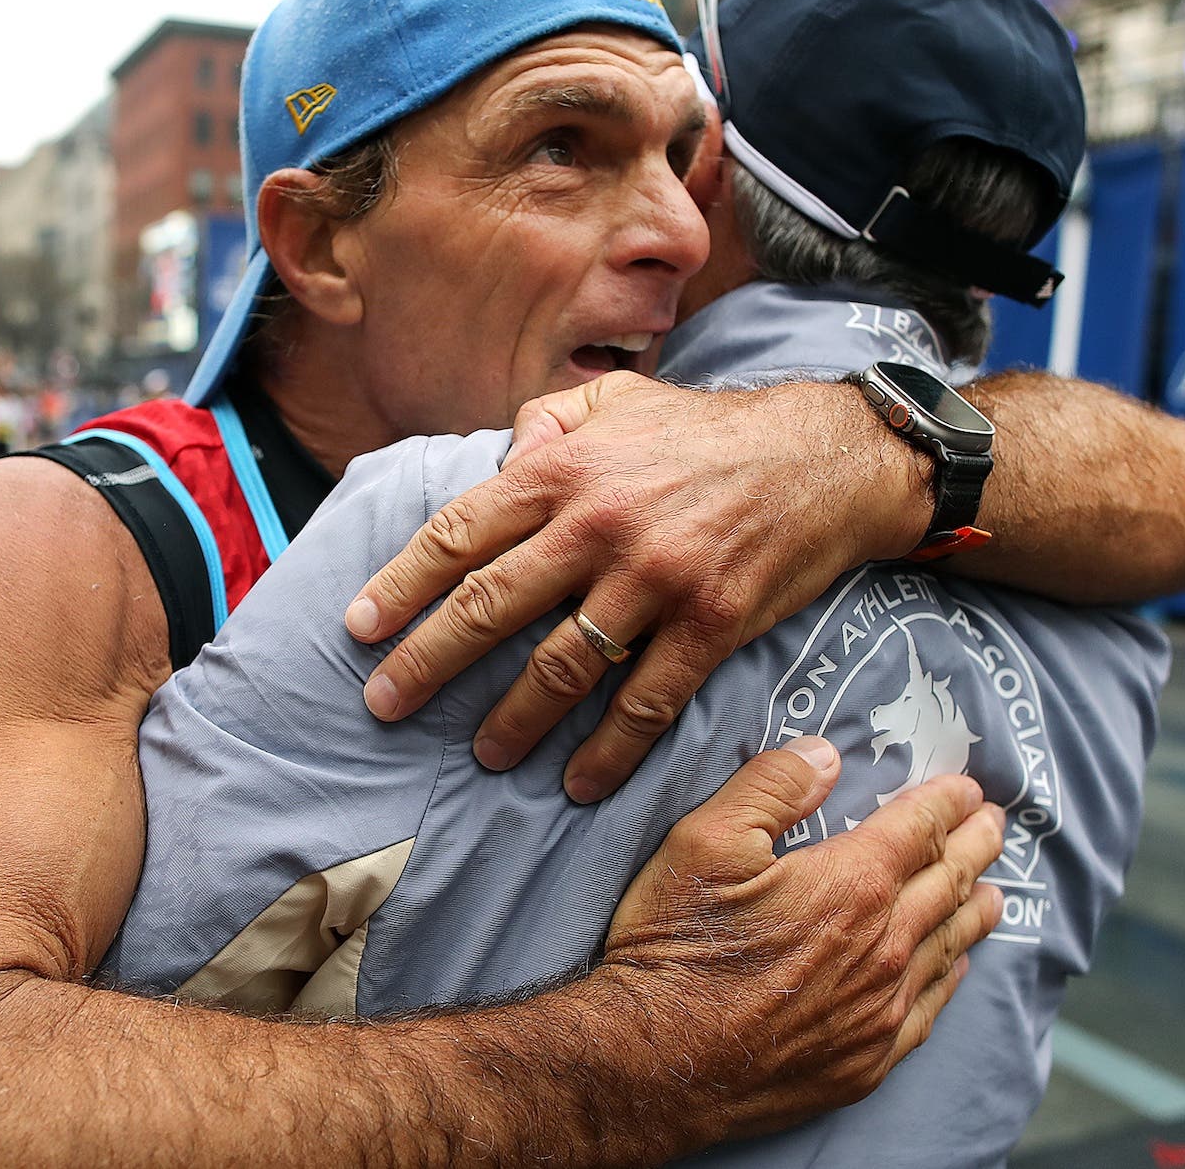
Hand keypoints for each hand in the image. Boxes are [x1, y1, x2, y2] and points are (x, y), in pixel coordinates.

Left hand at [345, 372, 929, 801]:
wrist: (826, 457)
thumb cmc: (708, 431)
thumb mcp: (619, 400)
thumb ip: (547, 423)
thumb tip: (499, 459)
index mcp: (566, 469)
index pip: (461, 532)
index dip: (402, 584)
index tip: (358, 627)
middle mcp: (600, 524)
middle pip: (491, 605)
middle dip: (426, 661)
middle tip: (382, 704)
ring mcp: (654, 579)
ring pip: (561, 666)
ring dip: (513, 719)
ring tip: (481, 753)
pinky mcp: (708, 624)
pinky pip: (645, 702)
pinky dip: (608, 751)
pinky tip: (579, 784)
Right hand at [603, 741, 1004, 1142]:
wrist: (656, 1062)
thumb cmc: (675, 947)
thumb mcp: (705, 841)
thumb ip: (771, 787)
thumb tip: (825, 756)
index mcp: (851, 883)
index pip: (918, 830)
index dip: (947, 803)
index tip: (968, 790)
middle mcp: (883, 945)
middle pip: (948, 883)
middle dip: (975, 847)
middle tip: (995, 826)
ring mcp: (880, 1008)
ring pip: (948, 947)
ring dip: (974, 910)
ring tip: (992, 890)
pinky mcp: (867, 1060)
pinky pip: (928, 1009)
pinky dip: (950, 977)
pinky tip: (955, 966)